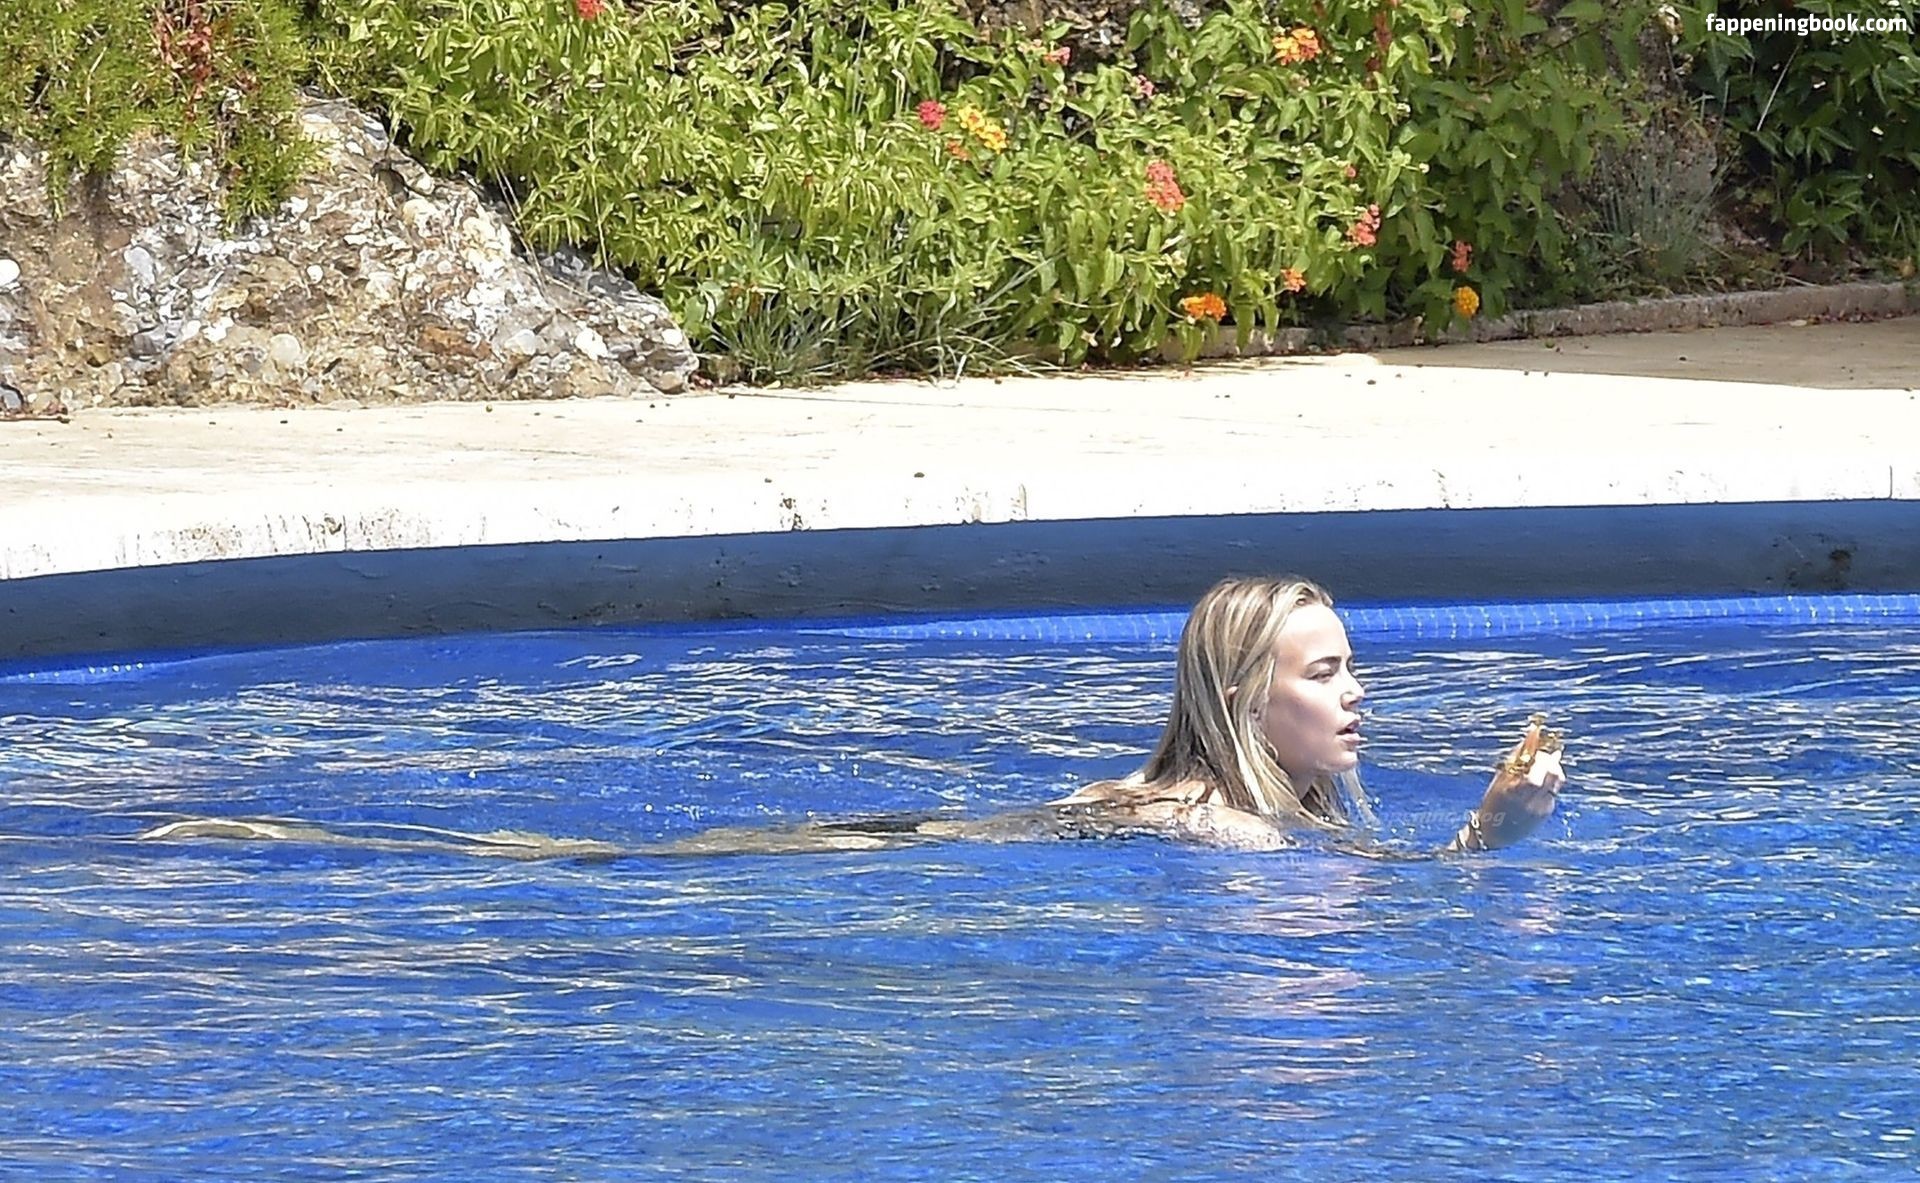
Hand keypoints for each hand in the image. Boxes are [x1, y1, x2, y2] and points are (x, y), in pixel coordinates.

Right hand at [1451, 716, 1566, 851]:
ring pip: (1557, 781)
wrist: (1494, 833)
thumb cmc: (1493, 802)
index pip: (1539, 769)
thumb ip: (1516, 758)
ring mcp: (1541, 808)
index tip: (1539, 749)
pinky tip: (1540, 782)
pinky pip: (1553, 791)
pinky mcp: (1547, 813)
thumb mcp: (1500, 779)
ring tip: (1544, 765)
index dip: (1543, 756)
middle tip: (1544, 754)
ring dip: (1553, 769)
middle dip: (1551, 760)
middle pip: (1553, 773)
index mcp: (1516, 791)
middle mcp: (1532, 800)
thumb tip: (1531, 737)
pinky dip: (1549, 782)